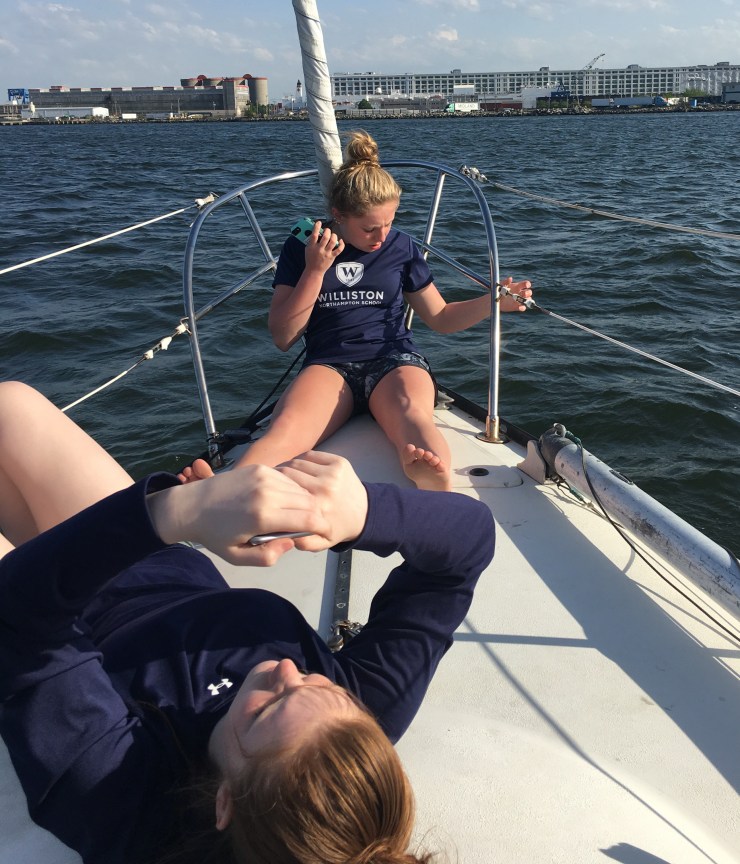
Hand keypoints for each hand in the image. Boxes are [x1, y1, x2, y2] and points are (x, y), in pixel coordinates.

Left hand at [146, 465, 330, 565]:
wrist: (191, 505)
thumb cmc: (214, 535)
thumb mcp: (238, 557)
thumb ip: (268, 556)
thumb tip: (291, 542)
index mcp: (263, 516)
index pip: (310, 519)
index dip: (323, 527)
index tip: (325, 533)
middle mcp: (267, 492)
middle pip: (310, 502)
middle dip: (316, 515)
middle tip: (310, 527)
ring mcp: (263, 477)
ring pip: (301, 489)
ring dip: (304, 503)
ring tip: (295, 516)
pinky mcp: (260, 468)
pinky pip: (288, 480)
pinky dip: (292, 491)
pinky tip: (282, 502)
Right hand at [277, 451, 368, 549]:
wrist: (364, 514)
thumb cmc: (337, 527)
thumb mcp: (319, 543)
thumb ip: (301, 542)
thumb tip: (284, 533)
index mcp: (317, 507)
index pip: (285, 488)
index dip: (273, 487)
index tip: (268, 489)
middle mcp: (324, 487)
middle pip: (289, 471)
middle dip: (278, 474)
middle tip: (273, 480)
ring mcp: (333, 473)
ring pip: (298, 462)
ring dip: (288, 466)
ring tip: (284, 474)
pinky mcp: (339, 462)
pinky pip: (311, 455)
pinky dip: (302, 459)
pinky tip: (299, 467)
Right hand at [304, 220, 343, 273]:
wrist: (314, 270)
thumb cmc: (310, 259)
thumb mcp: (307, 249)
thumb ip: (311, 241)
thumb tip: (315, 231)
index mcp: (312, 246)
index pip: (314, 235)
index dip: (317, 227)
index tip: (319, 222)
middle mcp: (320, 249)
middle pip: (325, 237)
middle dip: (327, 231)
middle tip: (327, 230)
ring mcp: (327, 253)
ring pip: (333, 242)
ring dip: (334, 236)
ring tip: (333, 235)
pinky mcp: (332, 257)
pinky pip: (339, 249)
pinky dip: (341, 244)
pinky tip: (340, 240)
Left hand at [499, 276, 532, 311]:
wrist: (494, 300)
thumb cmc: (498, 291)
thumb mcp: (501, 285)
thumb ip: (505, 282)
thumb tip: (510, 278)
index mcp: (517, 286)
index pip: (526, 284)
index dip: (528, 284)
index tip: (526, 285)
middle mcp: (520, 293)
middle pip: (529, 292)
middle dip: (528, 293)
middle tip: (524, 293)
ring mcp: (519, 300)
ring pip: (528, 300)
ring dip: (527, 300)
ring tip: (522, 300)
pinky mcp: (516, 307)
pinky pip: (523, 308)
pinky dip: (523, 307)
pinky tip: (520, 307)